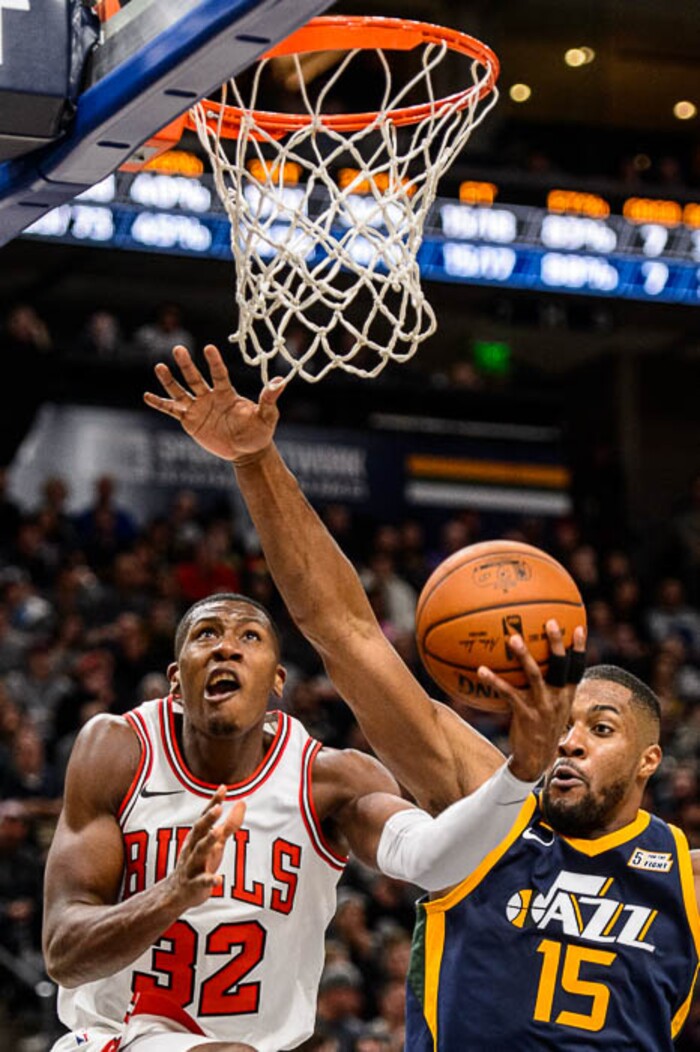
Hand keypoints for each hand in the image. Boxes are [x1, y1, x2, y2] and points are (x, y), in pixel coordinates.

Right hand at [143, 344, 284, 462]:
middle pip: (195, 378)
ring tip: (159, 367)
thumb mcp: (267, 416)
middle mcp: (210, 397)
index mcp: (227, 394)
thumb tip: (281, 381)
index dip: (214, 363)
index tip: (209, 348)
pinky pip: (172, 410)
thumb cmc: (259, 432)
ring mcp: (198, 408)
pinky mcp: (190, 421)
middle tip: (178, 348)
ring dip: (169, 380)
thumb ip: (269, 399)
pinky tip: (146, 396)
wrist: (247, 451)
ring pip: (180, 391)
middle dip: (187, 364)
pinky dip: (159, 404)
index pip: (219, 374)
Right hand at [166, 786, 245, 909]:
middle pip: (199, 830)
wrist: (176, 893)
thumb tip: (242, 802)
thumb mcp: (215, 842)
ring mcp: (192, 866)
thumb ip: (229, 824)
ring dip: (208, 842)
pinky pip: (202, 882)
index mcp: (197, 836)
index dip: (213, 802)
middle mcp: (193, 848)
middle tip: (218, 807)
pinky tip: (219, 880)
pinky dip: (210, 880)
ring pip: (199, 852)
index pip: (205, 816)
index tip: (223, 788)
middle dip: (208, 819)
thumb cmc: (199, 862)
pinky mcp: (194, 885)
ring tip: (217, 833)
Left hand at [477, 620, 586, 781]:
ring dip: (524, 655)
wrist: (535, 759)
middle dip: (556, 643)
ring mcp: (543, 706)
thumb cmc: (540, 727)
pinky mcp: (525, 714)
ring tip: (513, 638)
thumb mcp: (551, 707)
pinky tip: (481, 670)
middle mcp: (558, 698)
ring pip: (535, 675)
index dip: (579, 648)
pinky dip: (494, 681)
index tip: (578, 627)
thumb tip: (534, 664)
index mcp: (566, 694)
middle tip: (550, 622)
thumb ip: (548, 687)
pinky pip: (508, 693)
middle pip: (560, 666)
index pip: (577, 668)